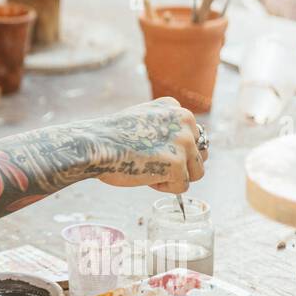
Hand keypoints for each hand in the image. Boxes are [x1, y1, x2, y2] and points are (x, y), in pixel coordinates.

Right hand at [91, 97, 205, 193]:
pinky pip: (182, 187)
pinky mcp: (178, 164)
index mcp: (176, 108)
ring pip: (197, 172)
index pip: (192, 136)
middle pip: (200, 154)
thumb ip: (164, 126)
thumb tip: (181, 149)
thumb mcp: (142, 117)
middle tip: (151, 162)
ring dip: (174, 177)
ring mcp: (183, 142)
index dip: (172, 149)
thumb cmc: (111, 136)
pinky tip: (145, 177)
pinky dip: (164, 188)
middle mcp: (185, 120)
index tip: (149, 149)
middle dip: (180, 164)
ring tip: (149, 170)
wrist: (95, 145)